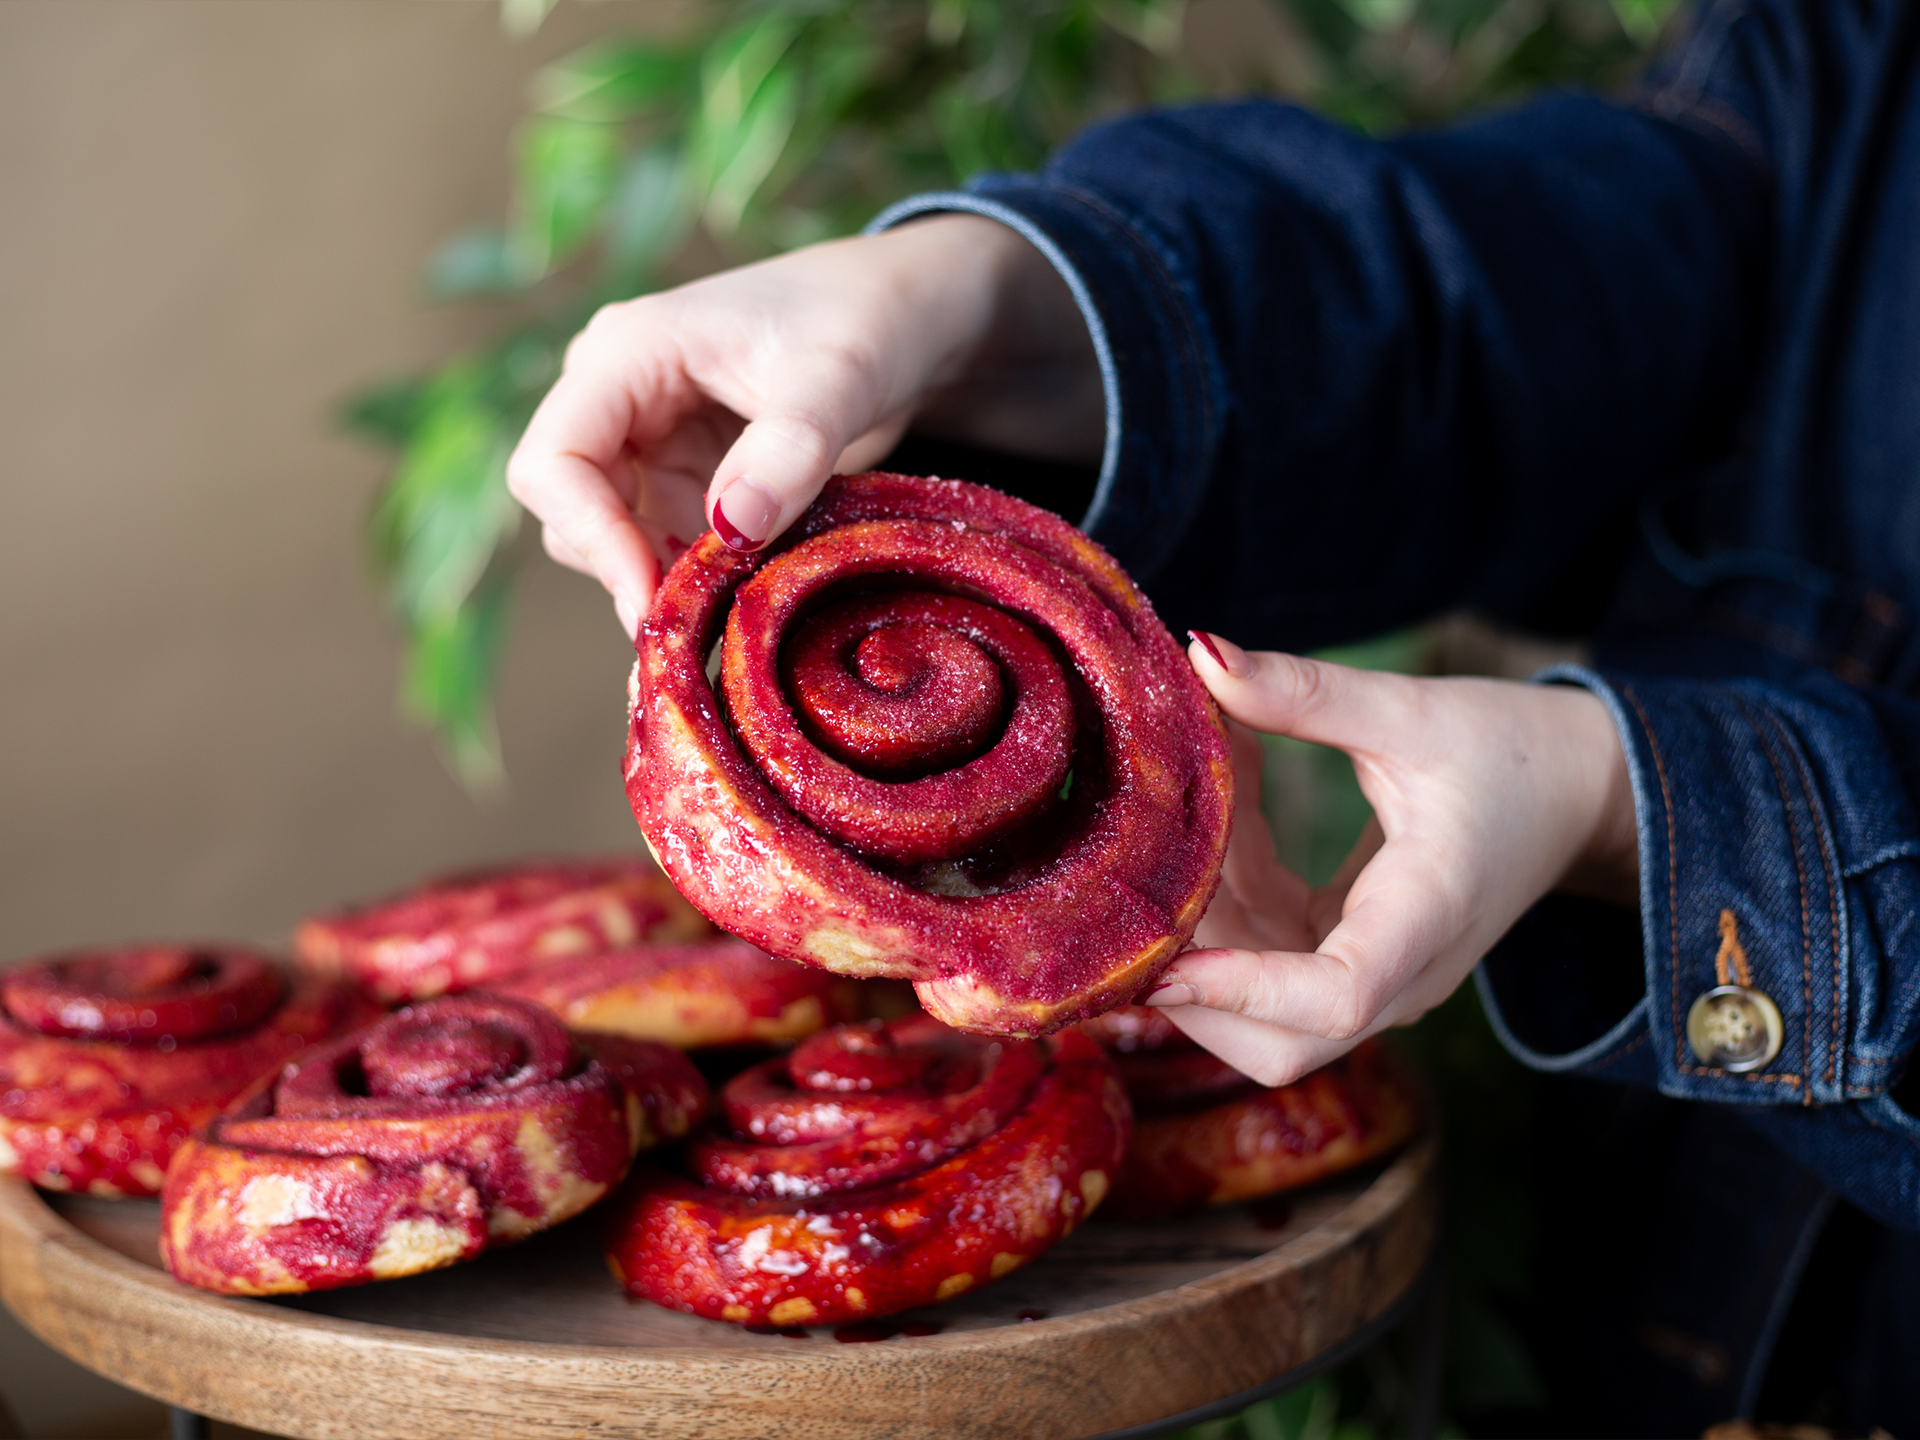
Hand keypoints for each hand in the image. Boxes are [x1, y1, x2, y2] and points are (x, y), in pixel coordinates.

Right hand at [506, 215, 1101, 635]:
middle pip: (572, 512)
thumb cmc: (872, 316)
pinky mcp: (689, 475)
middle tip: (704, 622)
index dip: (594, 539)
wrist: (913, 313)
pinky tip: (753, 589)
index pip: (554, 462)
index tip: (655, 601)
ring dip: (669, 579)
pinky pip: (667, 543)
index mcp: (625, 352)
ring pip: (618, 539)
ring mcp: (650, 439)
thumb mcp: (839, 377)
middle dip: (630, 570)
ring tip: (741, 602)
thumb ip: (789, 450)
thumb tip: (731, 528)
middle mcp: (618, 395)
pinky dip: (701, 576)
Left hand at [1148, 634, 1637, 1084]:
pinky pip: (1268, 954)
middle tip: (1137, 888)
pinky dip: (1229, 896)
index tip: (1163, 963)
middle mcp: (1401, 977)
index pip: (1334, 999)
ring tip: (1185, 814)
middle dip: (1192, 984)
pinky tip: (1224, 813)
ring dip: (1204, 922)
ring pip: (1259, 1005)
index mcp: (1426, 921)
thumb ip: (1304, 693)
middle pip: (1279, 1041)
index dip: (1240, 990)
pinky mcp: (1351, 955)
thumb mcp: (1410, 712)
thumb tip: (1200, 656)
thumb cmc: (1509, 750)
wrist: (1578, 790)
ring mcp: (1375, 976)